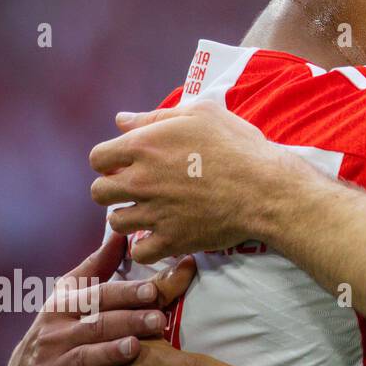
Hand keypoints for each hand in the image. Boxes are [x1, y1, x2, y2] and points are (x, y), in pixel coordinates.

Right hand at [5, 233, 171, 365]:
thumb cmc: (60, 331)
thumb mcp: (71, 296)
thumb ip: (97, 267)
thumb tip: (120, 233)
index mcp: (63, 307)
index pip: (97, 296)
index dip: (124, 293)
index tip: (152, 289)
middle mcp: (54, 335)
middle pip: (96, 325)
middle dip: (128, 321)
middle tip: (159, 319)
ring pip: (82, 359)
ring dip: (108, 354)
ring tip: (135, 347)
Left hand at [89, 102, 309, 262]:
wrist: (267, 188)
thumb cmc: (238, 146)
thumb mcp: (202, 115)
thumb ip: (156, 116)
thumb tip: (120, 120)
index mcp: (145, 146)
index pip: (98, 158)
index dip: (111, 161)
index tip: (128, 164)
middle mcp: (142, 180)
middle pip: (99, 192)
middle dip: (114, 189)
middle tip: (138, 188)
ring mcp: (155, 212)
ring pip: (116, 222)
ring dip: (129, 216)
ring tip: (151, 211)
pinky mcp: (172, 239)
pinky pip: (140, 250)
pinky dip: (146, 245)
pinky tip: (161, 234)